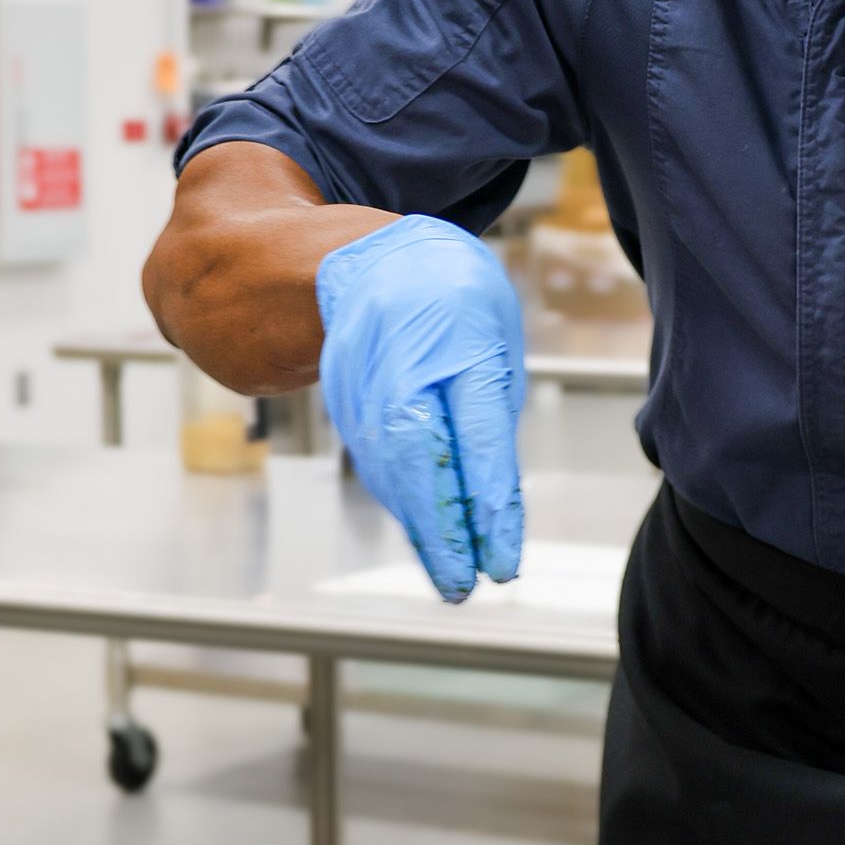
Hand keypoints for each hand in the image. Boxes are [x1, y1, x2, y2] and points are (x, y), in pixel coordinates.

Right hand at [316, 215, 524, 601]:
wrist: (367, 259)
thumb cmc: (452, 293)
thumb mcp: (494, 335)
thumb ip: (492, 409)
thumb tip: (491, 494)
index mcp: (457, 339)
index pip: (475, 436)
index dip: (488, 505)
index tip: (502, 561)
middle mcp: (401, 364)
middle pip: (422, 463)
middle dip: (444, 532)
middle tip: (465, 585)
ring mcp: (361, 385)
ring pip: (392, 470)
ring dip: (421, 527)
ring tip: (450, 574)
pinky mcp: (342, 402)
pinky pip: (377, 461)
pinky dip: (402, 501)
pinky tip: (424, 532)